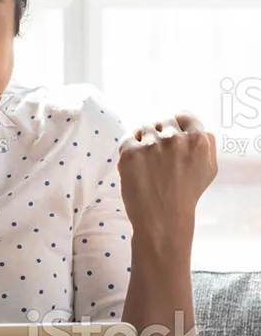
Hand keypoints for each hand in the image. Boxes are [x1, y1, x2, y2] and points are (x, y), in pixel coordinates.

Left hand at [117, 112, 217, 240]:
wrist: (162, 219)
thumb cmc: (186, 196)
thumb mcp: (209, 170)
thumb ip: (208, 145)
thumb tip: (203, 129)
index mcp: (197, 140)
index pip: (183, 115)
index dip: (176, 124)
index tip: (170, 134)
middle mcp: (175, 139)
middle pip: (161, 120)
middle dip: (158, 133)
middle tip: (156, 153)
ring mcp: (152, 144)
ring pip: (143, 127)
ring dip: (142, 140)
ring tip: (145, 161)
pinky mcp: (131, 152)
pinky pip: (127, 139)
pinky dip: (128, 150)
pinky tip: (135, 165)